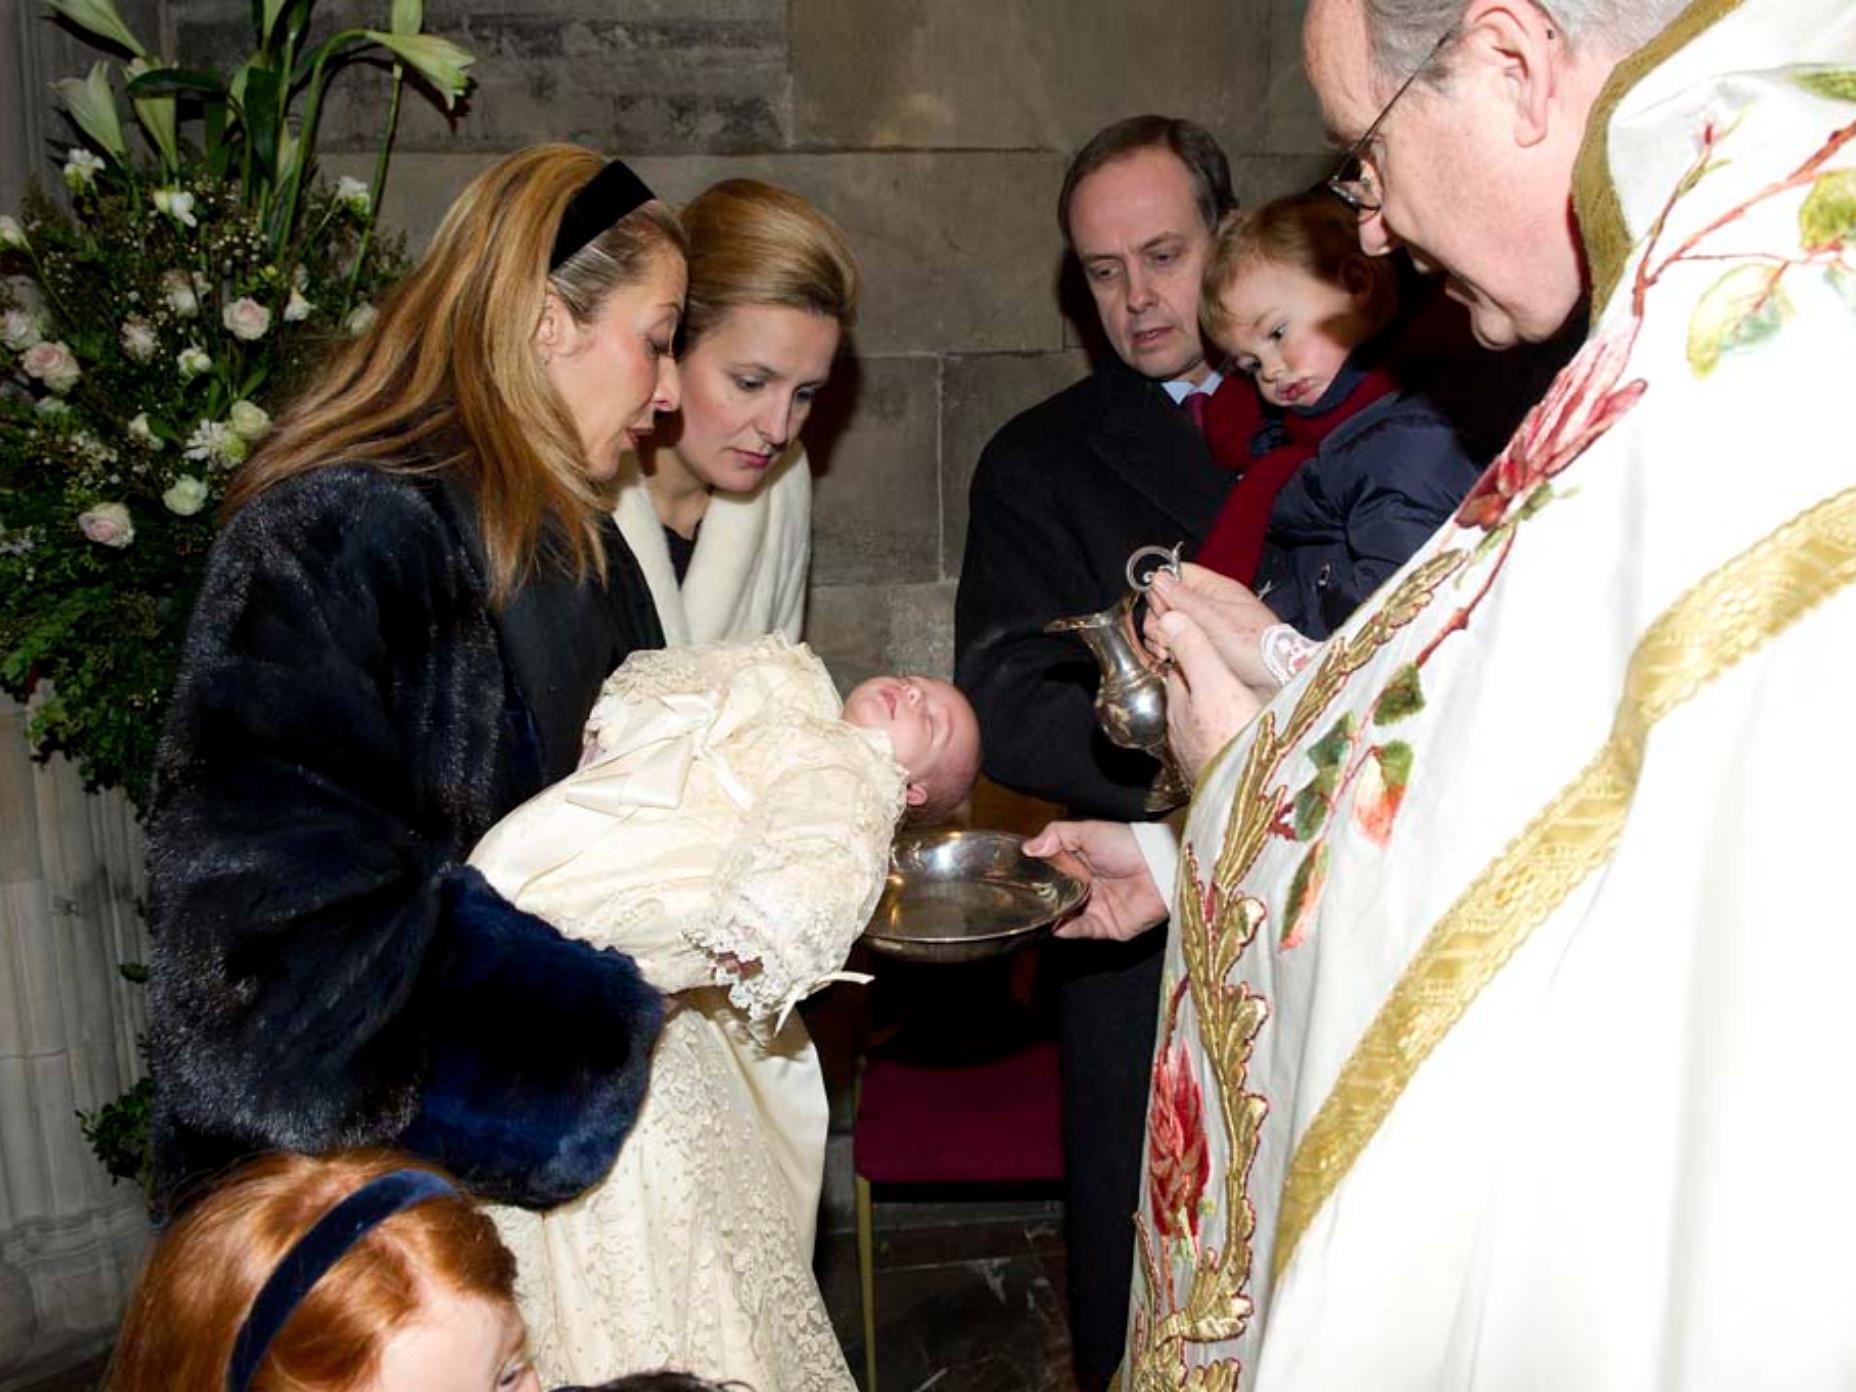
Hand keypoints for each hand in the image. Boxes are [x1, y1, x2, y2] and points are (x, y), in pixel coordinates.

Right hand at [1024, 820, 1165, 941]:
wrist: (1160, 867)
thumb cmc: (1128, 844)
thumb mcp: (1088, 831)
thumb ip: (1056, 835)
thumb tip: (1028, 848)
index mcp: (1080, 865)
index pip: (1051, 874)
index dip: (1035, 877)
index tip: (1016, 879)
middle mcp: (1086, 888)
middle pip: (1056, 898)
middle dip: (1041, 901)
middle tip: (1022, 901)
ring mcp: (1096, 909)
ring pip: (1066, 917)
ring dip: (1052, 918)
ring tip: (1037, 915)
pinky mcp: (1108, 927)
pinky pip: (1083, 930)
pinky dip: (1068, 930)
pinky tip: (1057, 925)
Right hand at [1146, 563, 1282, 691]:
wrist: (1275, 678)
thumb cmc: (1254, 645)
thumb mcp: (1213, 618)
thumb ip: (1183, 598)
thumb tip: (1158, 578)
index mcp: (1214, 589)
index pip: (1177, 574)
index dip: (1162, 586)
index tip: (1160, 605)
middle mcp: (1207, 606)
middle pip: (1166, 600)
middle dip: (1159, 616)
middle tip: (1165, 631)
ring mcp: (1203, 628)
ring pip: (1167, 624)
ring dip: (1160, 636)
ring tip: (1167, 650)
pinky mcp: (1201, 649)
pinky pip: (1174, 643)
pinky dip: (1166, 650)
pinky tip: (1169, 658)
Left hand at [1147, 609, 1262, 778]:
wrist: (1247, 802)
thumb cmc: (1232, 743)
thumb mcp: (1215, 686)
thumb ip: (1195, 652)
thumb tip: (1170, 617)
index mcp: (1180, 704)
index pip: (1178, 666)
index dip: (1189, 648)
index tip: (1201, 633)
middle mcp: (1182, 730)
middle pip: (1190, 692)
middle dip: (1203, 676)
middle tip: (1225, 662)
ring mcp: (1197, 753)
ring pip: (1202, 719)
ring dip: (1214, 705)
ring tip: (1235, 693)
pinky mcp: (1215, 772)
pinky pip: (1216, 742)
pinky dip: (1225, 731)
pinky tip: (1240, 732)